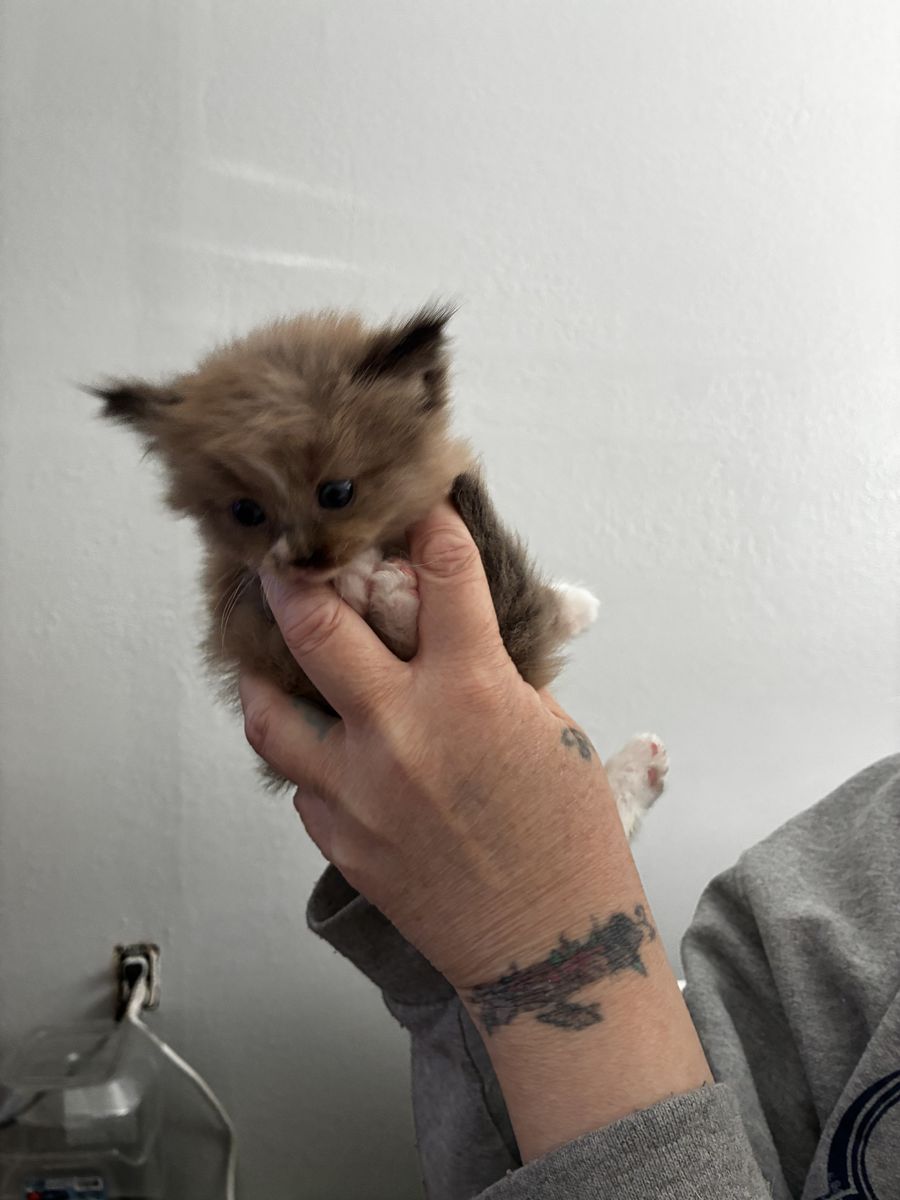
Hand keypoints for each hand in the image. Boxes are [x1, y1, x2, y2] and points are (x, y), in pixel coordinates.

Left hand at [238, 501, 622, 991]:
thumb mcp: (552, 732)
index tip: (415, 508)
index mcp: (472, 691)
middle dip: (294, 575)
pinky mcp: (338, 837)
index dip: (428, 525)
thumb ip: (498, 673)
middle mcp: (403, 730)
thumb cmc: (567, 840)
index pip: (441, 573)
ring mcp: (359, 788)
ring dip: (262, 673)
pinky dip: (306, 753)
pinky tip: (321, 744)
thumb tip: (462, 628)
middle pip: (317, 624)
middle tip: (280, 556)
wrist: (546, 945)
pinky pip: (300, 780)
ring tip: (263, 654)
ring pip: (269, 711)